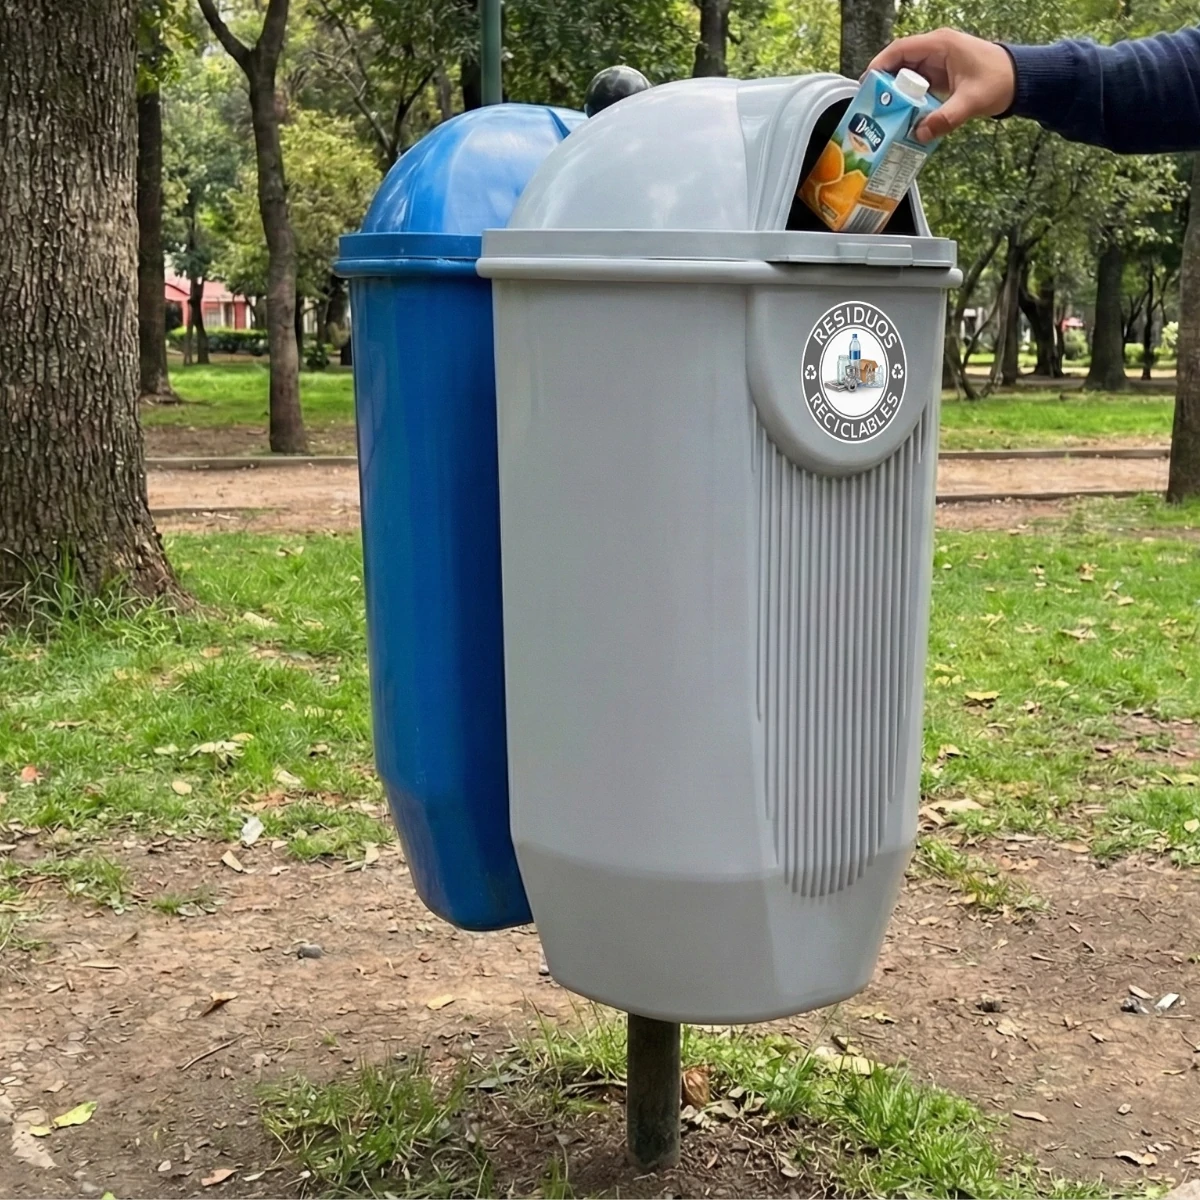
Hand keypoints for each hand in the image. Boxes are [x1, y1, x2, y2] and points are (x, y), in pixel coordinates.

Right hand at [866, 29, 1015, 142]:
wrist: (1020, 79)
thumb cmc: (1000, 80)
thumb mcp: (970, 101)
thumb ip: (944, 119)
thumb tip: (918, 134)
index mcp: (940, 45)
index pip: (899, 49)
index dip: (879, 66)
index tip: (865, 85)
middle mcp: (936, 50)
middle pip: (899, 64)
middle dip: (883, 85)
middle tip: (871, 107)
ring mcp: (938, 62)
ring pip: (906, 77)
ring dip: (895, 95)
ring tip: (883, 115)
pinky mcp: (941, 76)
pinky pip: (917, 86)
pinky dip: (908, 100)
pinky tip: (903, 116)